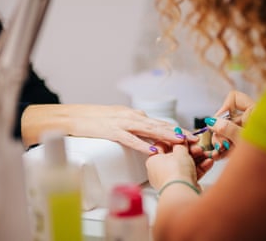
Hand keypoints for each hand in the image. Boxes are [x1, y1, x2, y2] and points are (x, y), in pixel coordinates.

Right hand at [21, 104, 195, 153]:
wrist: (70, 116)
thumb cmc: (92, 119)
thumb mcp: (116, 118)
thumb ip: (132, 122)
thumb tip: (146, 127)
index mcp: (133, 114)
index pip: (159, 122)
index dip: (176, 129)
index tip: (191, 136)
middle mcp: (130, 116)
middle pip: (159, 125)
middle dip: (178, 132)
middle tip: (195, 140)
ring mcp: (121, 123)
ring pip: (149, 129)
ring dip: (166, 136)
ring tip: (182, 143)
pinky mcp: (110, 131)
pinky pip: (130, 139)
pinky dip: (143, 145)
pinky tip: (153, 151)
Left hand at [146, 143, 211, 190]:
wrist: (182, 192)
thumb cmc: (175, 173)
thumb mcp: (180, 151)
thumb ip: (181, 143)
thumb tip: (180, 138)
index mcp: (153, 160)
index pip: (164, 146)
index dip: (176, 140)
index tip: (186, 138)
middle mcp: (160, 171)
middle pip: (177, 156)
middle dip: (191, 150)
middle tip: (199, 146)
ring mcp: (171, 179)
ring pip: (186, 165)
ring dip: (198, 158)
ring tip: (206, 154)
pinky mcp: (181, 186)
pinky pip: (190, 174)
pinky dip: (200, 168)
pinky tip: (208, 162)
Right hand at [204, 91, 255, 158]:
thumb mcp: (243, 140)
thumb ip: (227, 129)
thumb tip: (211, 121)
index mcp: (254, 112)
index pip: (234, 98)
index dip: (224, 108)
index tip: (218, 122)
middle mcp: (250, 120)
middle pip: (227, 118)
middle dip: (219, 131)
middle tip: (218, 145)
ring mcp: (247, 132)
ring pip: (226, 131)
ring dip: (219, 142)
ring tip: (218, 154)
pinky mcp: (245, 144)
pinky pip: (230, 142)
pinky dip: (224, 149)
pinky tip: (219, 156)